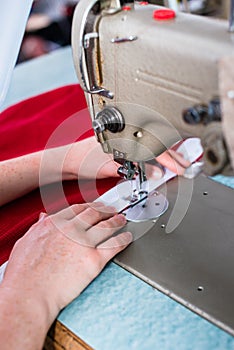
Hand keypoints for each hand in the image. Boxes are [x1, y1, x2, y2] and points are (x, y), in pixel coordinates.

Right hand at [0, 203, 130, 348]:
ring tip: (122, 220)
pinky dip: (123, 239)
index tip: (94, 207)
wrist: (30, 294)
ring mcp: (84, 242)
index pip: (78, 209)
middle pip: (95, 214)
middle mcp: (71, 229)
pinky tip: (127, 238)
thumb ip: (39, 227)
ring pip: (107, 226)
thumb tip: (43, 218)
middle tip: (112, 211)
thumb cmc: (24, 274)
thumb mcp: (27, 241)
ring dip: (117, 221)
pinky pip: (115, 245)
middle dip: (106, 211)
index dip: (90, 206)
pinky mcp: (94, 259)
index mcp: (55, 223)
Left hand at [63, 136, 190, 180]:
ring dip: (166, 153)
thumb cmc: (82, 159)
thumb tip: (156, 173)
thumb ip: (134, 170)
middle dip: (173, 155)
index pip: (152, 148)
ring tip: (178, 161)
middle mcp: (125, 133)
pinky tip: (161, 157)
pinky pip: (144, 145)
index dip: (169, 159)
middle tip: (184, 165)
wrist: (68, 159)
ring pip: (151, 143)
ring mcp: (124, 137)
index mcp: (123, 135)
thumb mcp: (109, 167)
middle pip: (156, 143)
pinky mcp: (122, 142)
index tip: (179, 168)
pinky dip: (156, 152)